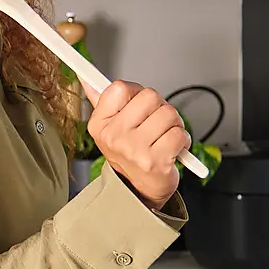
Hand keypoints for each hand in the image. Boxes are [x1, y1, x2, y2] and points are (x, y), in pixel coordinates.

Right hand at [84, 80, 188, 207]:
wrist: (139, 189)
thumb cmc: (129, 153)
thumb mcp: (109, 127)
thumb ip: (102, 101)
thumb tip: (87, 79)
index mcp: (100, 124)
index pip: (120, 87)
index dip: (136, 91)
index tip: (138, 102)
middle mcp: (114, 136)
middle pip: (150, 96)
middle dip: (160, 107)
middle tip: (155, 123)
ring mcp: (134, 149)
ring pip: (169, 114)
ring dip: (174, 124)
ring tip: (163, 137)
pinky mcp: (155, 161)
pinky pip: (179, 134)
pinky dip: (182, 140)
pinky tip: (171, 149)